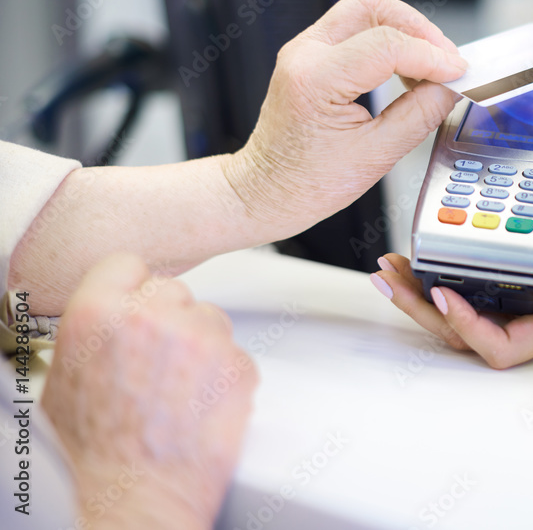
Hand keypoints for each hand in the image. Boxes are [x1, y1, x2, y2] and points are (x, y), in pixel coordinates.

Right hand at [41, 254, 258, 529]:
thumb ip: (94, 332)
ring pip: (211, 318)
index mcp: (99, 314)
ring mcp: (201, 339)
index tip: (138, 301)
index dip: (133, 286)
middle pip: (174, 290)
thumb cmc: (94, 453)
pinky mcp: (238, 366)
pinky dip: (225, 375)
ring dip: (201, 344)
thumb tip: (112, 317)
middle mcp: (152, 317)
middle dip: (169, 318)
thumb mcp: (65, 378)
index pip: (127, 264)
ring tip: (179, 388)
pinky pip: (236, 353)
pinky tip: (201, 403)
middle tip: (158, 360)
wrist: (134, 497)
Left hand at [222, 0, 467, 237]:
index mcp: (314, 80)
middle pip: (374, 6)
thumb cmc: (304, 184)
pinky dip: (390, 41)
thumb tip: (449, 88)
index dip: (431, 56)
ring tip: (430, 68)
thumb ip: (419, 116)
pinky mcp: (313, 54)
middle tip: (446, 62)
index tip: (458, 73)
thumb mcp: (375, 157)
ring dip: (406, 32)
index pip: (386, 45)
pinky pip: (358, 28)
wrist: (265, 192)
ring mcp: (305, 49)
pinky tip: (408, 70)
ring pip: (367, 10)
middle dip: (419, 29)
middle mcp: (304, 53)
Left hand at [369, 218, 532, 368]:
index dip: (464, 326)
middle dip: (421, 310)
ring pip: (464, 317)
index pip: (498, 346)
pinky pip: (475, 295)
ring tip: (394, 269)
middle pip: (466, 335)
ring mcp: (528, 311)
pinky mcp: (525, 291)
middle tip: (389, 276)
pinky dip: (445, 278)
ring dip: (423, 296)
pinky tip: (428, 258)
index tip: (439, 291)